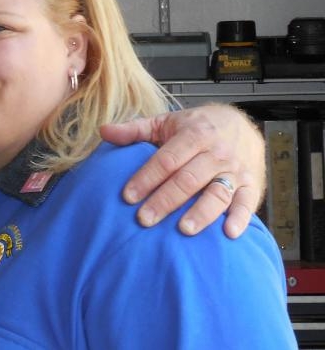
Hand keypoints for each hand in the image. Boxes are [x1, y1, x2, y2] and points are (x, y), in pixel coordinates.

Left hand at [101, 104, 265, 238]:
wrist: (241, 123)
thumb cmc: (196, 127)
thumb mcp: (165, 122)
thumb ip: (135, 129)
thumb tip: (103, 131)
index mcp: (193, 134)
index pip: (166, 160)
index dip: (146, 178)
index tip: (128, 196)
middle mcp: (216, 152)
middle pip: (188, 179)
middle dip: (165, 200)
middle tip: (144, 219)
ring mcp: (235, 170)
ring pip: (217, 193)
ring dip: (201, 213)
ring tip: (183, 229)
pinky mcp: (252, 186)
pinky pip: (247, 203)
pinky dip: (240, 218)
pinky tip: (228, 233)